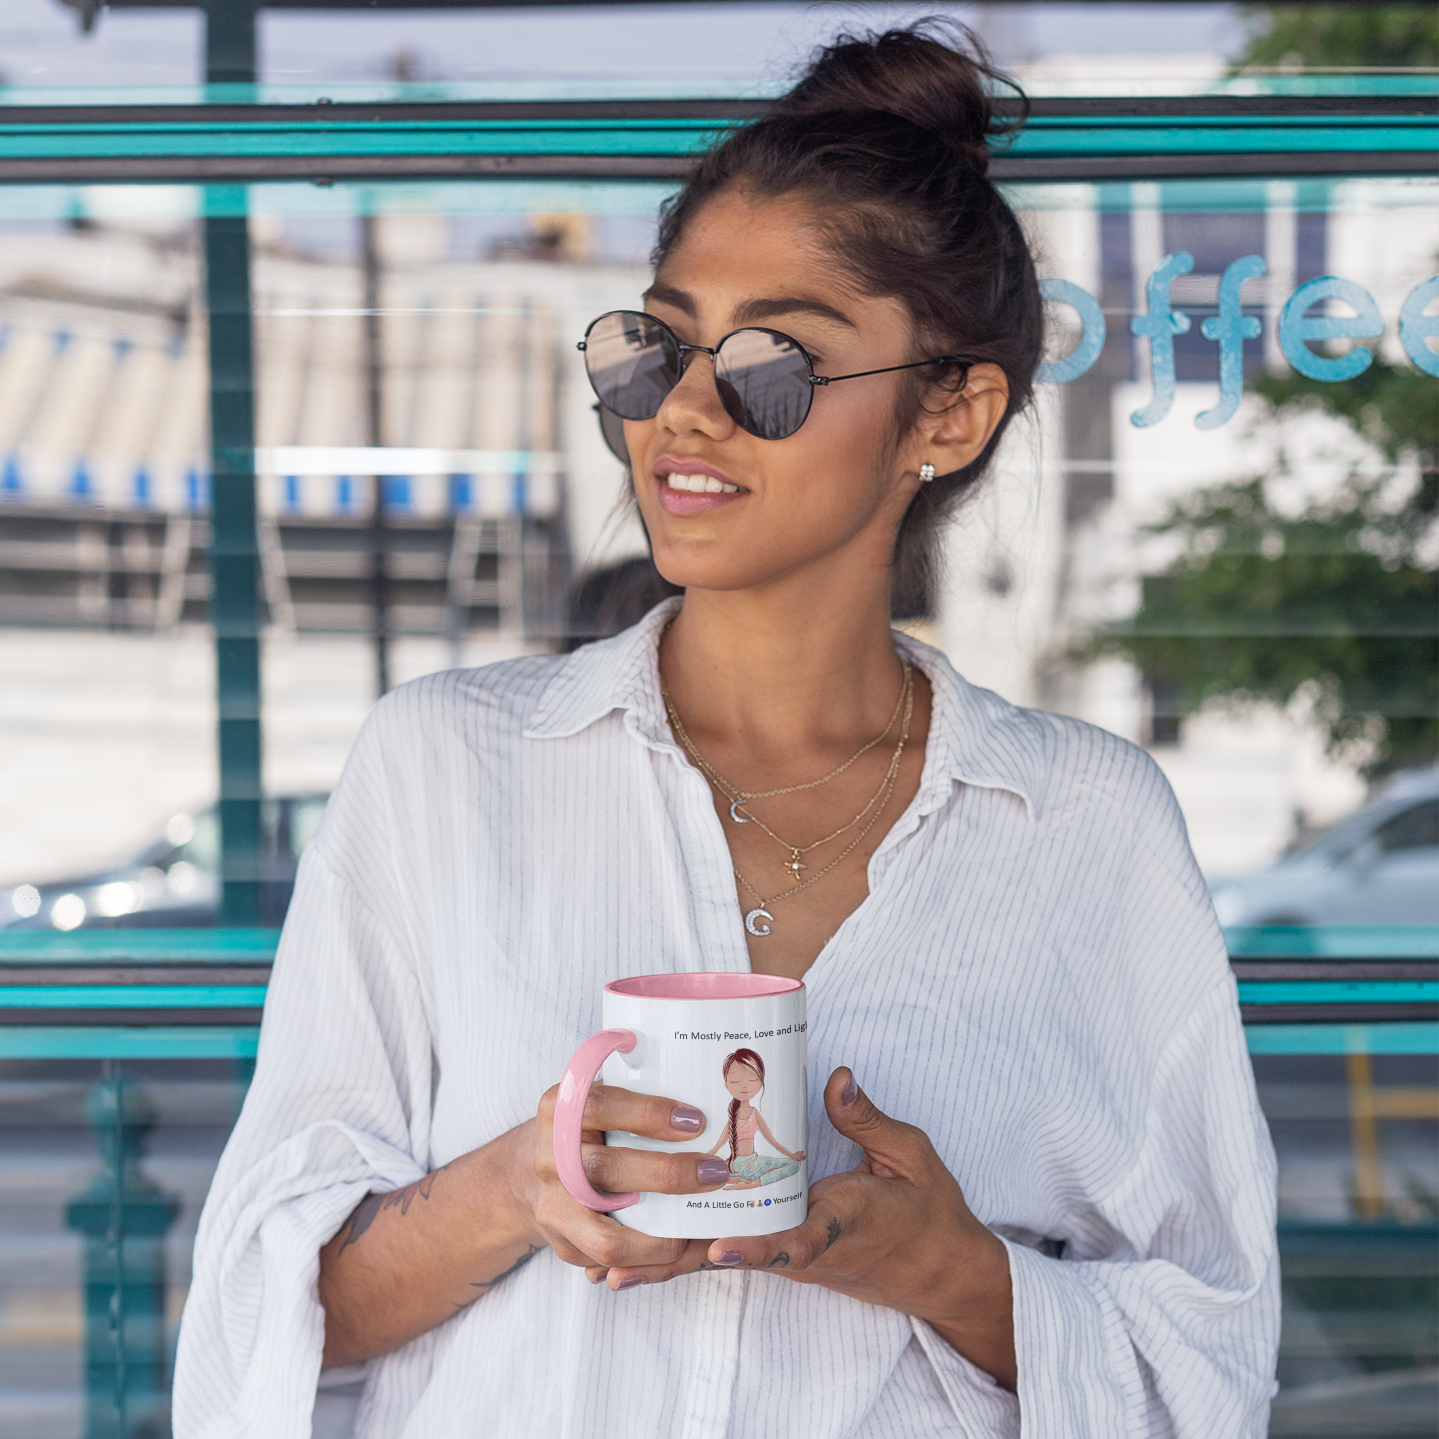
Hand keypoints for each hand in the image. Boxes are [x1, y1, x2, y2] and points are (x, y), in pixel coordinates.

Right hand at [506, 1083, 731, 1274]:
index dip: (648, 1114)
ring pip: (606, 1237)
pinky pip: (609, 1263)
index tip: (694, 1121)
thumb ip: (635, 1092)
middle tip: (713, 1172)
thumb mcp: (595, 1097)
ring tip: (696, 1228)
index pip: (599, 1106)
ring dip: (660, 1238)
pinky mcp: (562, 1244)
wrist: (527, 1171)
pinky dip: (648, 1261)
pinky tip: (678, 1245)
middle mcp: (549, 1158)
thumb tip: (704, 1094)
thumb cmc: (582, 1128)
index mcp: (559, 1110)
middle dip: (666, 1174)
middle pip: (604, 1170)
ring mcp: (553, 1206)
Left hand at [586, 1069, 1015, 1388]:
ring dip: (674, 1264)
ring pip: (727, 1259)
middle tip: (622, 1262)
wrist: (941, 1272)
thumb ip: (869, 1119)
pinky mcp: (786, 1253)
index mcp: (843, 1222)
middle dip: (683, 1259)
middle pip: (737, 1256)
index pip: (797, 1239)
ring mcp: (794, 1257)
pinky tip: (642, 1262)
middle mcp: (809, 1249)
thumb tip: (834, 1078)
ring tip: (611, 1269)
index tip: (718, 1249)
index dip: (755, 1247)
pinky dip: (690, 1257)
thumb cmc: (927, 1211)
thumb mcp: (912, 1156)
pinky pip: (734, 1254)